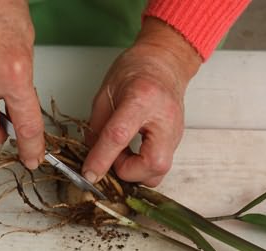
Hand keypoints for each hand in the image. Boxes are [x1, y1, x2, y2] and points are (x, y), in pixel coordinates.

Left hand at [82, 18, 201, 186]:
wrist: (165, 62)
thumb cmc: (137, 70)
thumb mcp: (106, 93)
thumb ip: (96, 126)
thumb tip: (90, 154)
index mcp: (142, 98)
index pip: (119, 136)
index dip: (101, 159)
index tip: (89, 173)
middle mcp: (164, 118)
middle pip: (153, 164)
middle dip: (128, 171)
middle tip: (114, 158)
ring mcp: (174, 132)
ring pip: (160, 171)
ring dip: (136, 172)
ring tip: (123, 154)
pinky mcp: (176, 141)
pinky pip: (160, 166)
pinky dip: (143, 168)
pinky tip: (134, 153)